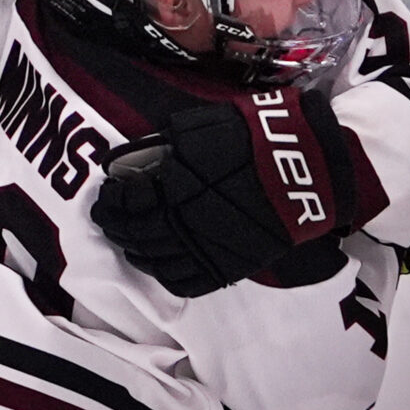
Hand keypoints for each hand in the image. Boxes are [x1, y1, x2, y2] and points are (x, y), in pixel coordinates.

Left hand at [91, 91, 354, 296]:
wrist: (304, 169)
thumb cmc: (254, 138)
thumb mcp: (203, 127)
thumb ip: (166, 144)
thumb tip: (134, 158)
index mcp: (176, 184)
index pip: (128, 202)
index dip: (111, 202)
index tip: (105, 197)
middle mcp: (185, 221)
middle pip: (136, 233)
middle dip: (116, 227)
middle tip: (108, 220)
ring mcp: (206, 248)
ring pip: (156, 261)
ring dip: (135, 252)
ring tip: (129, 242)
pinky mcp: (227, 267)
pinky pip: (185, 282)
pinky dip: (164, 276)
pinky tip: (159, 264)